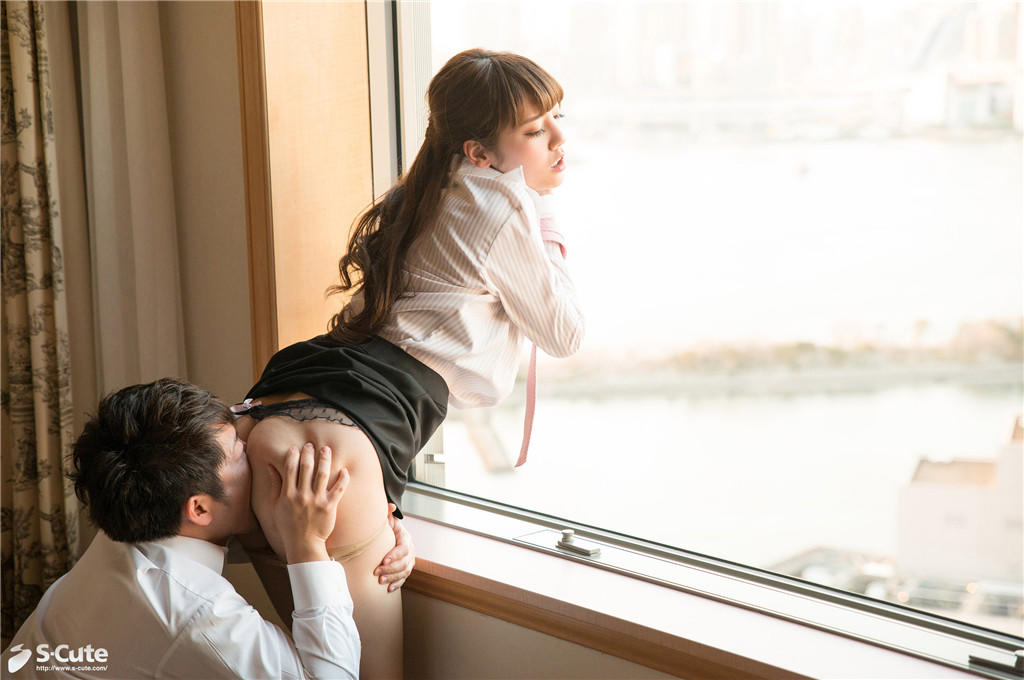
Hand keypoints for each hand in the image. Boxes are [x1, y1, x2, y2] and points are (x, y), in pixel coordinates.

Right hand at [267, 442, 348, 563]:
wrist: (303, 545)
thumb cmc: (287, 526)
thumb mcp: (276, 506)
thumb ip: (275, 485)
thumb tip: (271, 467)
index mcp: (288, 495)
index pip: (290, 469)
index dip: (293, 456)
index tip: (296, 448)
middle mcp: (302, 495)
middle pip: (306, 468)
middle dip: (309, 453)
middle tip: (311, 445)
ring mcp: (316, 501)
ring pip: (322, 474)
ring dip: (325, 459)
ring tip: (326, 449)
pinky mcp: (330, 507)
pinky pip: (338, 489)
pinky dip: (342, 478)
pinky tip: (344, 470)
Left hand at [373, 503, 414, 591]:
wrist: (393, 534)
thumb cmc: (388, 527)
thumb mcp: (388, 519)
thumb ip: (388, 513)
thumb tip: (390, 506)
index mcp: (405, 538)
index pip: (403, 548)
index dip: (395, 555)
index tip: (384, 560)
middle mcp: (410, 550)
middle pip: (404, 562)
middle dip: (391, 569)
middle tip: (377, 573)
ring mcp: (409, 560)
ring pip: (404, 572)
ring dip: (392, 577)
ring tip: (380, 581)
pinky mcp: (406, 569)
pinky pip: (404, 578)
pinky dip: (397, 584)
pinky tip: (388, 589)